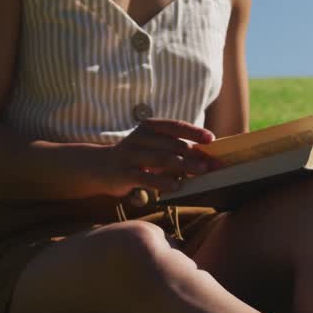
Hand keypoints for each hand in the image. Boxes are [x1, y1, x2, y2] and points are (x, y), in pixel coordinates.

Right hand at [93, 119, 215, 198]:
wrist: (100, 166)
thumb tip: (204, 154)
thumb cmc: (136, 156)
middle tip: (211, 163)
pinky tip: (177, 186)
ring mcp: (131, 155)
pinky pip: (147, 178)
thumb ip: (173, 147)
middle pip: (172, 145)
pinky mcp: (125, 174)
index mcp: (149, 127)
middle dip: (194, 154)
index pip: (175, 126)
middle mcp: (139, 138)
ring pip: (162, 159)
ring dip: (184, 165)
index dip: (194, 131)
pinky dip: (164, 182)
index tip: (211, 139)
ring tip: (202, 171)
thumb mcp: (152, 145)